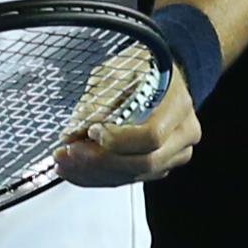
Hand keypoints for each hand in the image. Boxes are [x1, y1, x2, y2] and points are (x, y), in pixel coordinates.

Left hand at [56, 77, 199, 185]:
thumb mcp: (116, 73)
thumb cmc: (139, 69)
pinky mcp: (160, 165)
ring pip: (135, 175)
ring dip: (94, 173)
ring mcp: (175, 153)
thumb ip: (97, 102)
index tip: (91, 131)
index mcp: (177, 105)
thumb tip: (75, 131)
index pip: (152, 136)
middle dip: (100, 161)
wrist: (158, 74)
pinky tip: (75, 170)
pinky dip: (99, 177)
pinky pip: (129, 178)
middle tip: (69, 151)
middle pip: (145, 162)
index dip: (118, 140)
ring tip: (64, 163)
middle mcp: (183, 133)